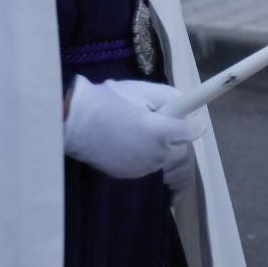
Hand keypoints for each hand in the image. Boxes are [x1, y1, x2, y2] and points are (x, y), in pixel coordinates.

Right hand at [63, 77, 205, 179]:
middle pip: (183, 149)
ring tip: (148, 133)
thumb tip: (189, 107)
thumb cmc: (108, 101)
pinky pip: (151, 168)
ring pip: (168, 161)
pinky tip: (136, 145)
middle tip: (166, 122)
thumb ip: (172, 97)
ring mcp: (144, 169)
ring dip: (166, 149)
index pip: (195, 131)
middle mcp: (158, 156)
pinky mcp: (131, 176)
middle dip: (179, 136)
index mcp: (163, 133)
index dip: (194, 121)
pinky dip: (150, 158)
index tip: (191, 115)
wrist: (72, 122)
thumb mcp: (144, 90)